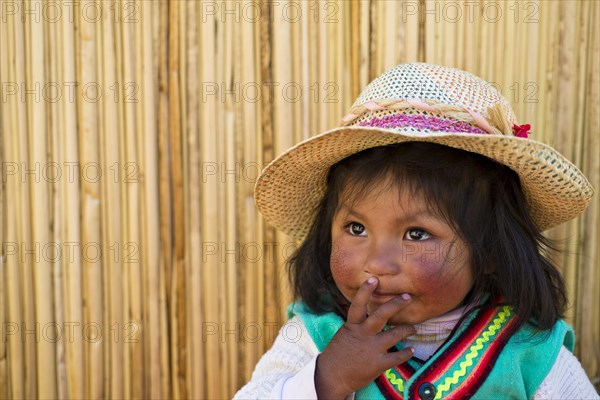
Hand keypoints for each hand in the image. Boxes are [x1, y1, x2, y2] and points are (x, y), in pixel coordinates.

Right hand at [315, 277, 415, 398]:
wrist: (331, 377)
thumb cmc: (338, 354)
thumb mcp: (344, 335)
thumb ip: (356, 325)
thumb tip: (368, 315)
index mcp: (352, 326)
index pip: (358, 305)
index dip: (365, 291)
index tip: (374, 279)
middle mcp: (363, 334)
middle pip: (381, 315)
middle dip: (396, 304)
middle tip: (407, 297)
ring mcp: (371, 349)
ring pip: (394, 335)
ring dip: (407, 329)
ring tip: (413, 328)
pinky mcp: (378, 364)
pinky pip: (397, 357)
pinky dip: (406, 353)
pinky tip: (411, 351)